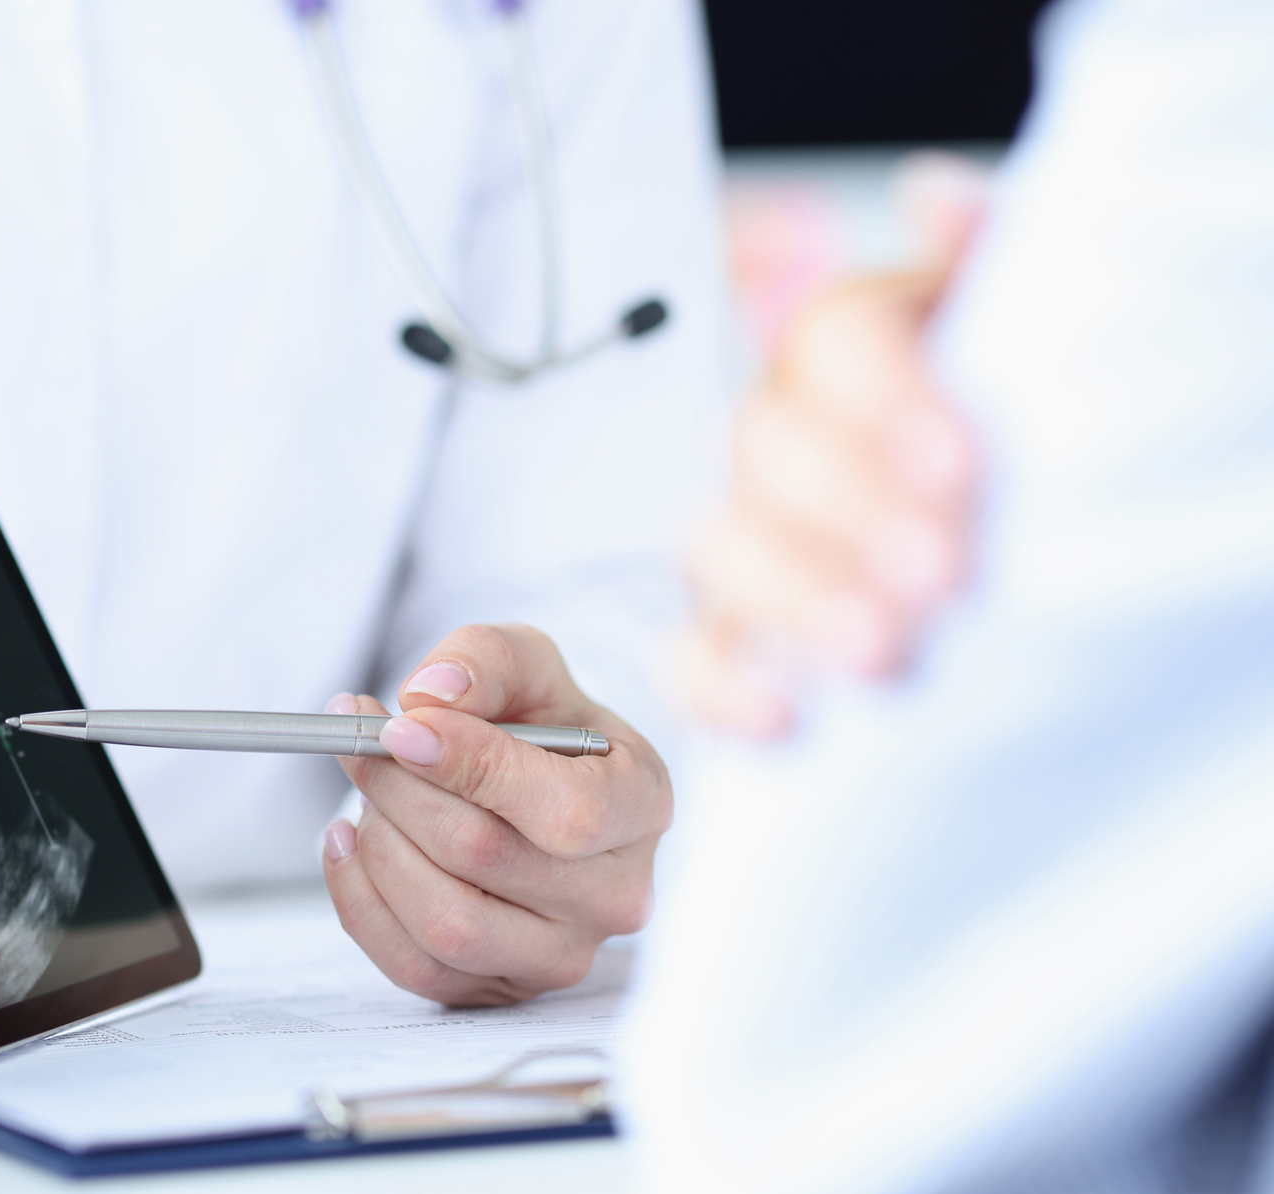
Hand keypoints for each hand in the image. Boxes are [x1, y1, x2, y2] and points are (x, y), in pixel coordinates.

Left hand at [322, 624, 671, 1005]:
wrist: (531, 786)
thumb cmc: (538, 725)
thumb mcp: (525, 665)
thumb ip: (486, 659)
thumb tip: (430, 697)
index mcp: (641, 804)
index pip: (566, 812)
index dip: (471, 768)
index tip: (398, 729)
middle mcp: (617, 893)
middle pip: (485, 859)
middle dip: (400, 793)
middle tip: (360, 746)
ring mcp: (563, 953)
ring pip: (447, 923)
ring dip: (381, 848)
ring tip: (367, 796)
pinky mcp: (502, 988)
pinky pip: (414, 968)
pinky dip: (360, 902)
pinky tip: (350, 844)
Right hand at [676, 155, 987, 735]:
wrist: (992, 521)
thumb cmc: (1005, 411)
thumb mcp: (1013, 323)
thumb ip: (986, 256)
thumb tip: (934, 192)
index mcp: (843, 342)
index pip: (830, 345)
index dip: (887, 402)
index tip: (959, 465)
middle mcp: (774, 431)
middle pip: (766, 452)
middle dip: (849, 516)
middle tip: (940, 573)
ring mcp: (739, 532)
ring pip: (719, 550)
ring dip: (795, 601)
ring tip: (886, 652)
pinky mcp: (728, 626)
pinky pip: (691, 653)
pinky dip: (724, 689)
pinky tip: (790, 721)